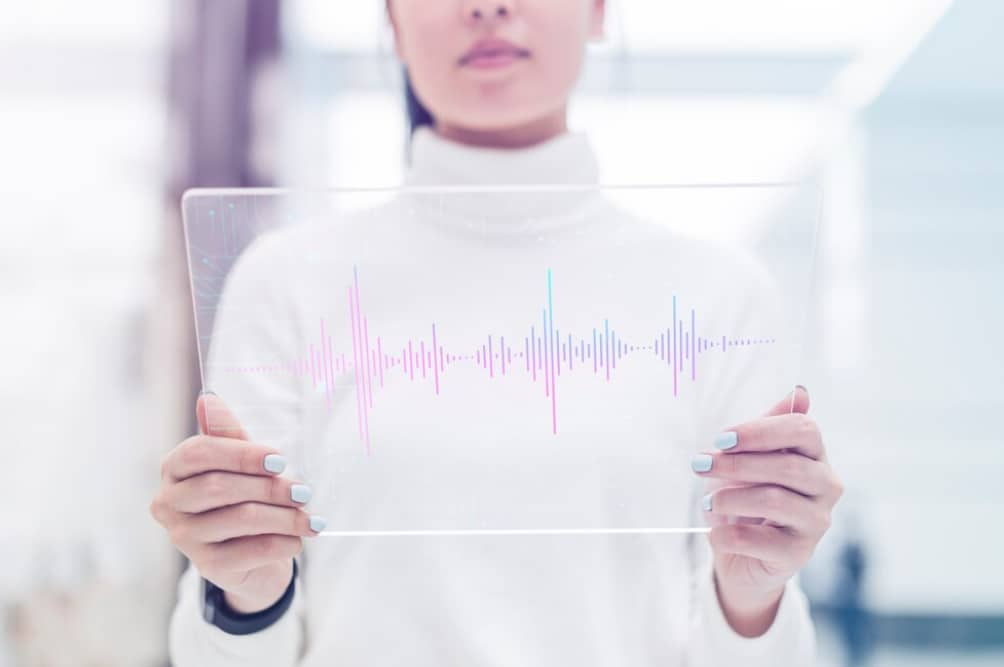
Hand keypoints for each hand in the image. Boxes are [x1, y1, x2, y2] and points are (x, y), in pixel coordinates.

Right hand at [149, 393, 325, 612]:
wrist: (252, 557)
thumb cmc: (243, 497)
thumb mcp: (239, 462)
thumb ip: (226, 433)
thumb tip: (208, 399)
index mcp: (173, 469)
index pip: (200, 453)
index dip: (242, 454)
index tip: (279, 459)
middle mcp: (169, 503)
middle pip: (219, 486)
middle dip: (269, 487)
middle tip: (303, 491)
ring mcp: (184, 537)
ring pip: (240, 518)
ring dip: (284, 517)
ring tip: (310, 518)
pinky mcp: (207, 567)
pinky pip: (251, 550)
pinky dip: (282, 542)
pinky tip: (297, 539)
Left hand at [692, 386, 842, 635]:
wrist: (744, 555)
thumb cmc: (747, 495)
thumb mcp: (751, 456)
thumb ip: (770, 425)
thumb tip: (799, 392)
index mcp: (815, 454)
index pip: (803, 429)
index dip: (760, 431)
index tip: (720, 439)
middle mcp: (826, 486)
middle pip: (788, 465)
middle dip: (736, 464)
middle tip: (699, 465)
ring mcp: (816, 522)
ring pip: (774, 500)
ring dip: (730, 498)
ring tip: (707, 502)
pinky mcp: (799, 554)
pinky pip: (761, 541)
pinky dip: (728, 535)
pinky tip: (713, 532)